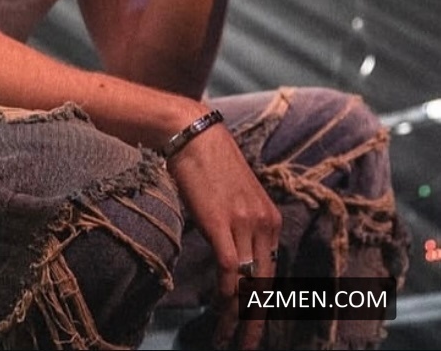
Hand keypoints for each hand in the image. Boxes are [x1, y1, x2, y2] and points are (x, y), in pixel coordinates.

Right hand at [167, 120, 281, 349]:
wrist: (192, 133)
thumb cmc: (206, 162)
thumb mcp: (232, 197)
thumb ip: (236, 225)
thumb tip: (228, 256)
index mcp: (270, 219)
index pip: (271, 272)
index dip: (264, 304)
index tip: (254, 326)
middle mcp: (265, 223)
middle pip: (266, 284)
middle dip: (258, 321)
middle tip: (248, 345)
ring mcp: (245, 223)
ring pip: (249, 284)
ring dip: (240, 318)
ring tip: (230, 340)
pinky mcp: (222, 223)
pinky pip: (230, 272)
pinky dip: (226, 299)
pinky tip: (219, 316)